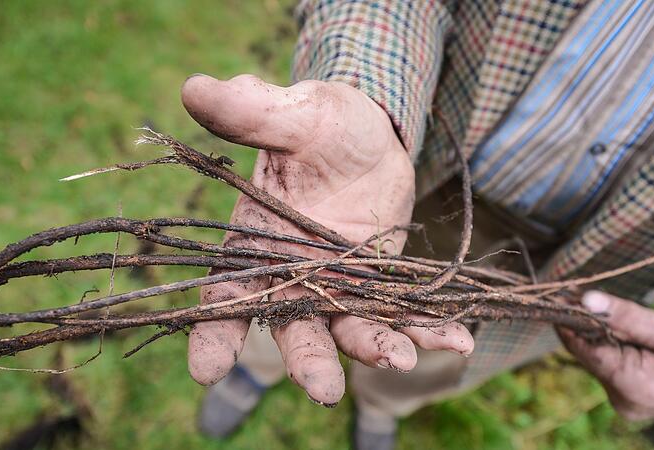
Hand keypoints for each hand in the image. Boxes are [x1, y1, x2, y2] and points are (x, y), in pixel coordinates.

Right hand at [181, 74, 473, 404]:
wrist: (368, 133)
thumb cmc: (320, 124)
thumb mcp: (295, 114)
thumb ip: (252, 112)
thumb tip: (196, 88)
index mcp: (254, 244)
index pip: (225, 292)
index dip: (212, 332)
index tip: (207, 370)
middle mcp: (291, 276)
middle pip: (292, 326)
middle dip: (306, 360)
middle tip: (324, 388)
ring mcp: (337, 285)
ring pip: (349, 328)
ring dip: (373, 347)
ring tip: (402, 357)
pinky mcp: (379, 284)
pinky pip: (400, 313)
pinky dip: (425, 328)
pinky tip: (457, 339)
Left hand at [559, 291, 653, 419]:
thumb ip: (627, 317)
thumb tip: (586, 299)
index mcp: (630, 385)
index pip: (580, 346)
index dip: (567, 316)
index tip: (557, 289)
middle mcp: (624, 398)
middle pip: (588, 351)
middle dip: (583, 321)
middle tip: (576, 288)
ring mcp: (630, 400)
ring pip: (600, 356)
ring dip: (598, 330)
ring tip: (593, 301)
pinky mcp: (639, 394)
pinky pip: (614, 363)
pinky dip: (613, 342)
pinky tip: (616, 323)